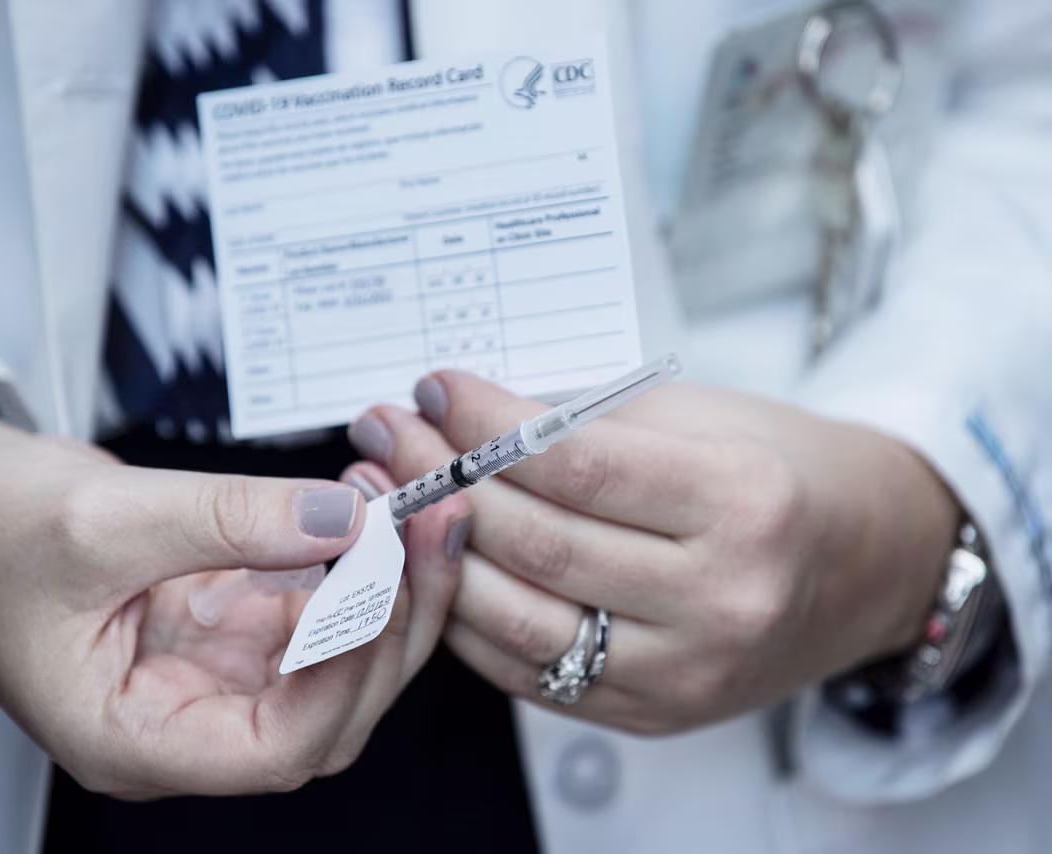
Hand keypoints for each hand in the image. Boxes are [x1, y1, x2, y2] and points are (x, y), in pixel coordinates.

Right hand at [0, 376, 467, 796]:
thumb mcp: (100, 521)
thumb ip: (229, 521)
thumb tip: (344, 519)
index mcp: (135, 739)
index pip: (275, 749)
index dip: (344, 673)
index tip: (380, 583)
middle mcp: (183, 718)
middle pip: (329, 707)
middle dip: (392, 621)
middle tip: (429, 529)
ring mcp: (210, 668)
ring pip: (335, 655)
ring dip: (383, 582)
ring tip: (406, 497)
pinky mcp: (222, 616)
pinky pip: (311, 604)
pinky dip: (348, 557)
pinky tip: (364, 498)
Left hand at [346, 371, 957, 733]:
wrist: (865, 565)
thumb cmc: (778, 470)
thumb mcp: (698, 417)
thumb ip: (582, 422)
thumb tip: (460, 415)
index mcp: (741, 504)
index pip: (575, 465)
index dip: (485, 424)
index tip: (434, 388)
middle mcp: (720, 599)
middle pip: (538, 544)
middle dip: (440, 480)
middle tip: (387, 434)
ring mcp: (686, 671)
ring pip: (520, 619)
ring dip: (433, 554)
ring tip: (387, 497)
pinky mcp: (655, 713)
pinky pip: (530, 672)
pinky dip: (469, 619)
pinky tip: (433, 565)